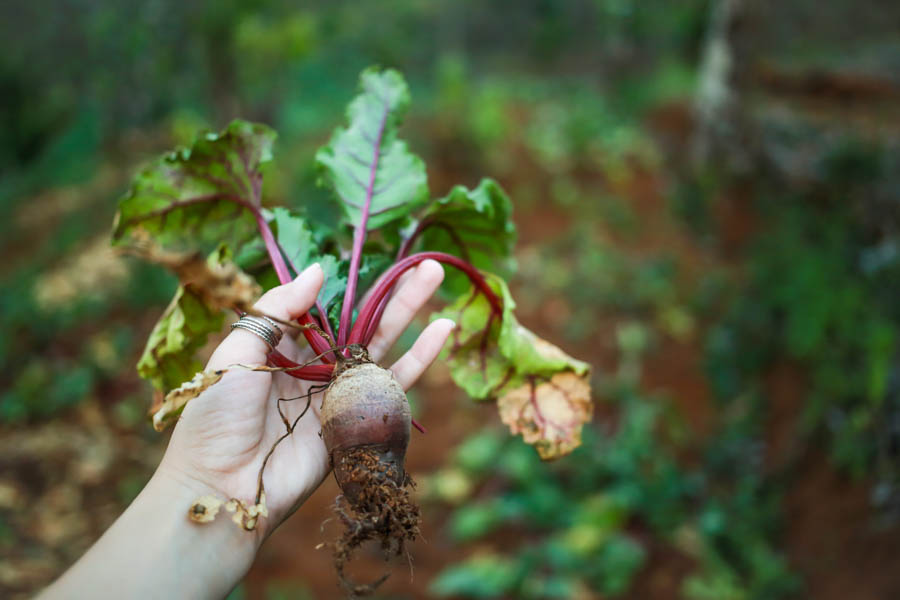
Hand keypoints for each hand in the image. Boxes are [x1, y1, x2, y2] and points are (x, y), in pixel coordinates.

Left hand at [157, 260, 451, 541]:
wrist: (223, 486)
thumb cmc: (216, 418)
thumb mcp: (237, 352)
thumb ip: (277, 309)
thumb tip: (319, 270)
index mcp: (281, 347)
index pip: (322, 307)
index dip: (347, 285)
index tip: (369, 258)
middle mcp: (314, 365)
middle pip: (360, 320)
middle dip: (390, 291)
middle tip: (423, 262)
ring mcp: (338, 391)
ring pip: (382, 343)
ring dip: (410, 311)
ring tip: (435, 275)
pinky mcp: (358, 418)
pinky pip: (394, 382)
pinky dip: (421, 356)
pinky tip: (443, 329)